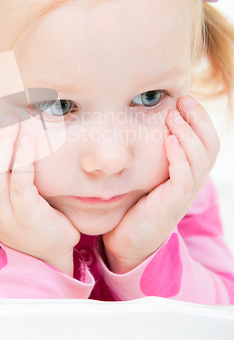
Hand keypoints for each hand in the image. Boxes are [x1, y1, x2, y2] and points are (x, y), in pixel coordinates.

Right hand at [0, 94, 79, 276]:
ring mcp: (2, 212)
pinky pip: (20, 186)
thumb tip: (0, 121)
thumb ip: (0, 161)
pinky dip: (22, 162)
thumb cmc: (28, 208)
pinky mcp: (25, 217)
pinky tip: (28, 141)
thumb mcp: (6, 185)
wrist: (47, 249)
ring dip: (1, 142)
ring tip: (9, 118)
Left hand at [102, 95, 220, 273]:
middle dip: (198, 120)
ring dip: (188, 135)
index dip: (199, 119)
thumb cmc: (135, 204)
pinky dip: (180, 158)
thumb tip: (139, 118)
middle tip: (183, 100)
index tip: (184, 98)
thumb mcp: (146, 173)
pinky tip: (170, 142)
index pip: (206, 141)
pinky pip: (184, 179)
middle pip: (210, 147)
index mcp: (188, 172)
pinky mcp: (173, 205)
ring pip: (200, 160)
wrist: (128, 241)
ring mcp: (184, 194)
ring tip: (173, 116)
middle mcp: (191, 181)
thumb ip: (151, 152)